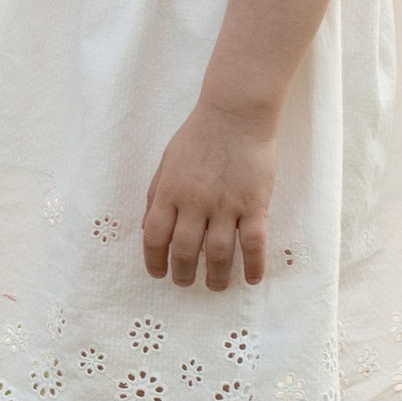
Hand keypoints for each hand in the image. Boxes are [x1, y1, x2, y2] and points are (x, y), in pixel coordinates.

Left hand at [142, 102, 275, 287]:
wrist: (234, 114)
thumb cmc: (198, 136)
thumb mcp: (167, 163)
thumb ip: (155, 196)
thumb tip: (147, 229)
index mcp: (169, 192)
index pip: (155, 236)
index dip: (154, 260)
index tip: (158, 273)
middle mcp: (195, 203)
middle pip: (185, 251)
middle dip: (184, 274)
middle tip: (186, 283)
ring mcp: (225, 205)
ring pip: (219, 253)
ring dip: (217, 276)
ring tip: (217, 286)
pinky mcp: (254, 204)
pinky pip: (254, 242)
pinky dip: (253, 264)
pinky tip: (252, 278)